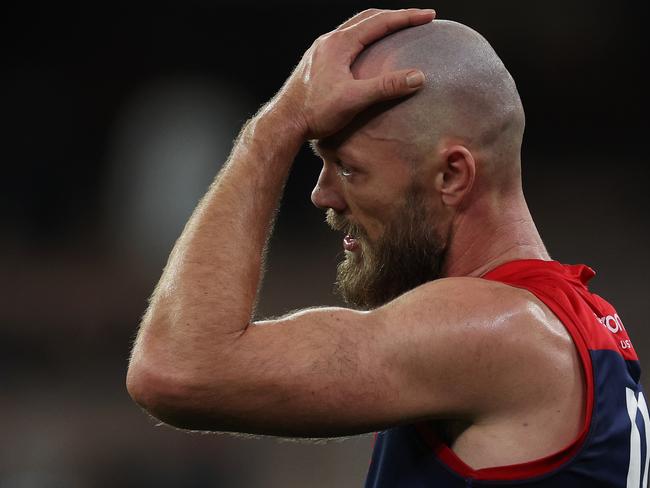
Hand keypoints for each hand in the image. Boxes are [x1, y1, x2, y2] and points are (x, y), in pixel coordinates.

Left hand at [270, 8, 434, 139]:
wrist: (284, 122)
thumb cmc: (315, 112)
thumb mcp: (354, 99)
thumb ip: (386, 86)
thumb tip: (418, 77)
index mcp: (339, 44)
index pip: (379, 22)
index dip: (406, 17)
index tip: (429, 16)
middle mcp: (329, 41)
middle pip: (367, 19)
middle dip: (394, 17)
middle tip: (416, 19)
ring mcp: (321, 51)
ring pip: (354, 29)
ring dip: (377, 27)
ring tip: (396, 31)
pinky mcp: (316, 63)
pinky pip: (345, 42)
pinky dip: (363, 40)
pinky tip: (368, 53)